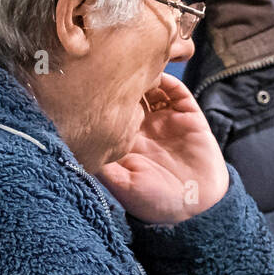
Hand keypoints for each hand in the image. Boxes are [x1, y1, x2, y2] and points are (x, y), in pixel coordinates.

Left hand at [97, 73, 228, 222]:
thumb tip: (78, 143)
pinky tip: (159, 74)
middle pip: (131, 93)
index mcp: (126, 139)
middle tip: (113, 65)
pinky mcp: (189, 117)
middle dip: (123, 79)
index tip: (95, 81)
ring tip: (136, 64)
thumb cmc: (155, 202)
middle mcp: (146, 126)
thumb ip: (102, 164)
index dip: (104, 95)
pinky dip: (169, 80)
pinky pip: (178, 92)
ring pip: (154, 87)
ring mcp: (168, 119)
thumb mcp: (121, 185)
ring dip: (146, 74)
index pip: (111, 108)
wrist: (196, 210)